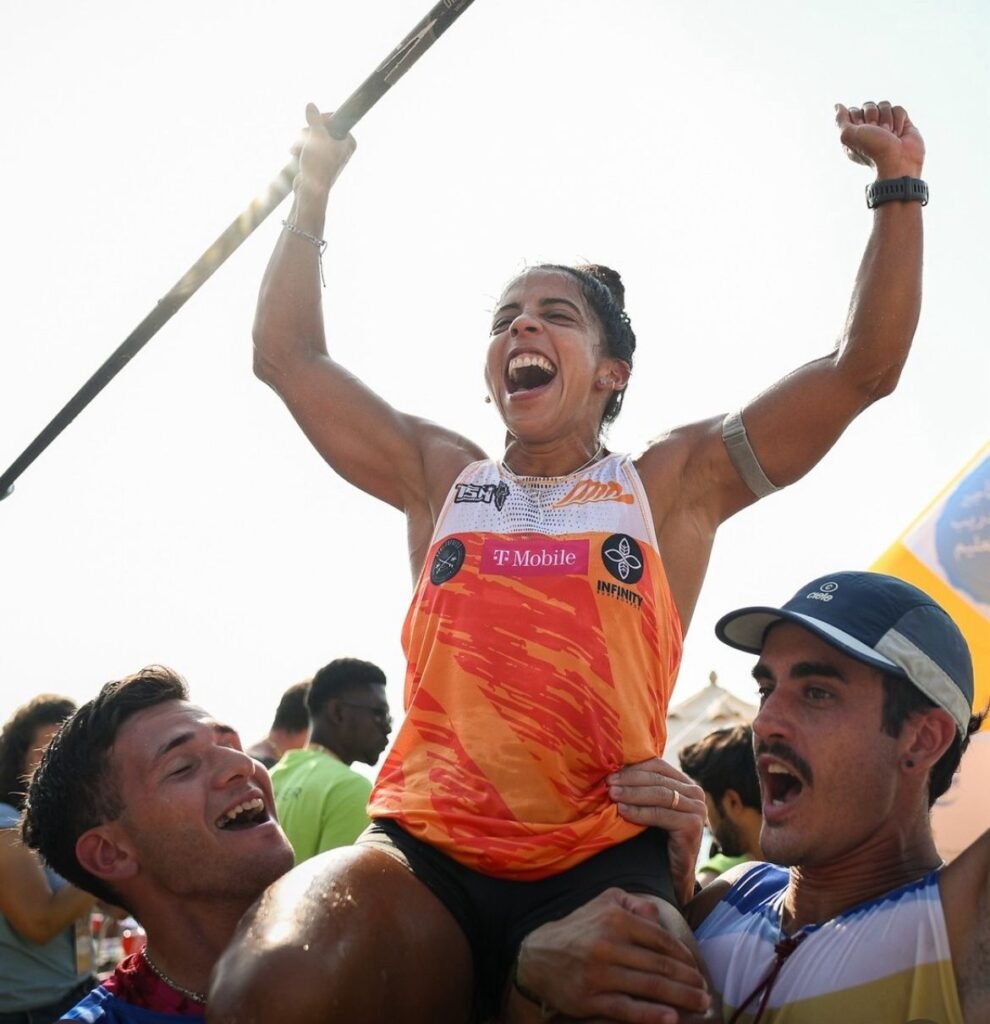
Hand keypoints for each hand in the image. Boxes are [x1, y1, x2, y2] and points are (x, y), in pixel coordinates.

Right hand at [291, 102, 356, 199]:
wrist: (310, 191)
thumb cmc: (318, 165)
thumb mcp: (316, 137)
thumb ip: (315, 120)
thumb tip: (311, 105)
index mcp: (349, 142)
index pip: (336, 119)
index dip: (322, 118)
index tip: (313, 120)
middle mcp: (342, 148)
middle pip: (322, 127)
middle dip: (308, 132)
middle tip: (303, 136)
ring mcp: (330, 155)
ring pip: (313, 137)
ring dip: (302, 140)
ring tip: (296, 148)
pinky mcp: (319, 161)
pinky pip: (309, 147)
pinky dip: (301, 148)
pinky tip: (294, 153)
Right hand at [512, 888, 712, 1023]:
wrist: (538, 955)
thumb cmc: (579, 928)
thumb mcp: (604, 902)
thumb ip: (634, 904)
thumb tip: (659, 916)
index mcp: (614, 918)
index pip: (659, 939)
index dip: (683, 956)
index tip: (696, 967)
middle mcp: (608, 944)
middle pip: (658, 966)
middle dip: (687, 981)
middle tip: (705, 991)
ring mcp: (599, 974)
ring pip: (648, 988)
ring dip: (680, 998)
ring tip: (699, 1004)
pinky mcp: (590, 999)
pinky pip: (626, 1009)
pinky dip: (651, 1016)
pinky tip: (671, 1019)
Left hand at [608, 758, 706, 905]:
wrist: (672, 875)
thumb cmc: (657, 839)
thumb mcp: (651, 807)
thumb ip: (643, 788)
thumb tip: (612, 770)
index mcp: (686, 784)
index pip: (658, 766)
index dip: (634, 767)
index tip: (610, 771)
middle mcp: (696, 794)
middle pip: (658, 779)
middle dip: (630, 779)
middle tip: (608, 783)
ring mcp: (698, 810)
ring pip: (659, 795)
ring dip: (632, 793)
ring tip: (612, 794)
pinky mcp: (693, 826)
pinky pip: (661, 814)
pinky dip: (639, 812)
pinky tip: (622, 811)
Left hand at [835, 100, 923, 178]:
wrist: (897, 161)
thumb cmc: (872, 151)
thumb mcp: (848, 135)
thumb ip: (840, 120)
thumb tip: (837, 105)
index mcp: (854, 133)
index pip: (853, 110)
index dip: (858, 116)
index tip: (861, 129)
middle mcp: (869, 129)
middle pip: (869, 105)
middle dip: (873, 116)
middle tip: (877, 131)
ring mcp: (886, 125)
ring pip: (884, 105)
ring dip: (886, 119)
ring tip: (889, 134)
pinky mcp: (901, 123)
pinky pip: (898, 109)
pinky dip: (899, 120)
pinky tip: (898, 134)